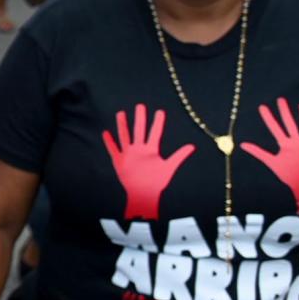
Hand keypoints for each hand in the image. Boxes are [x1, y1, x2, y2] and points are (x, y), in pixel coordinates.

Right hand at [101, 104, 193, 220]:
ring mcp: (129, 154)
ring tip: (121, 113)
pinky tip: (106, 133)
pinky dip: (109, 142)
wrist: (143, 194)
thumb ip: (179, 156)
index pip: (154, 133)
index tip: (160, 111)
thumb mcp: (169, 167)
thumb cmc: (157, 182)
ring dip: (122, 126)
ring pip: (125, 136)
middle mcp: (139, 149)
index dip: (157, 122)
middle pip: (139, 130)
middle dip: (139, 118)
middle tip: (140, 106)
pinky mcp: (119, 161)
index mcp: (151, 150)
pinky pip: (113, 149)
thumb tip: (192, 146)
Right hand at [240, 97, 298, 212]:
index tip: (263, 106)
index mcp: (286, 145)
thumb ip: (258, 152)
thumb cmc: (288, 175)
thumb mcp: (272, 163)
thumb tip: (243, 145)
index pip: (275, 128)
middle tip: (281, 100)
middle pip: (290, 123)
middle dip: (285, 111)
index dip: (268, 117)